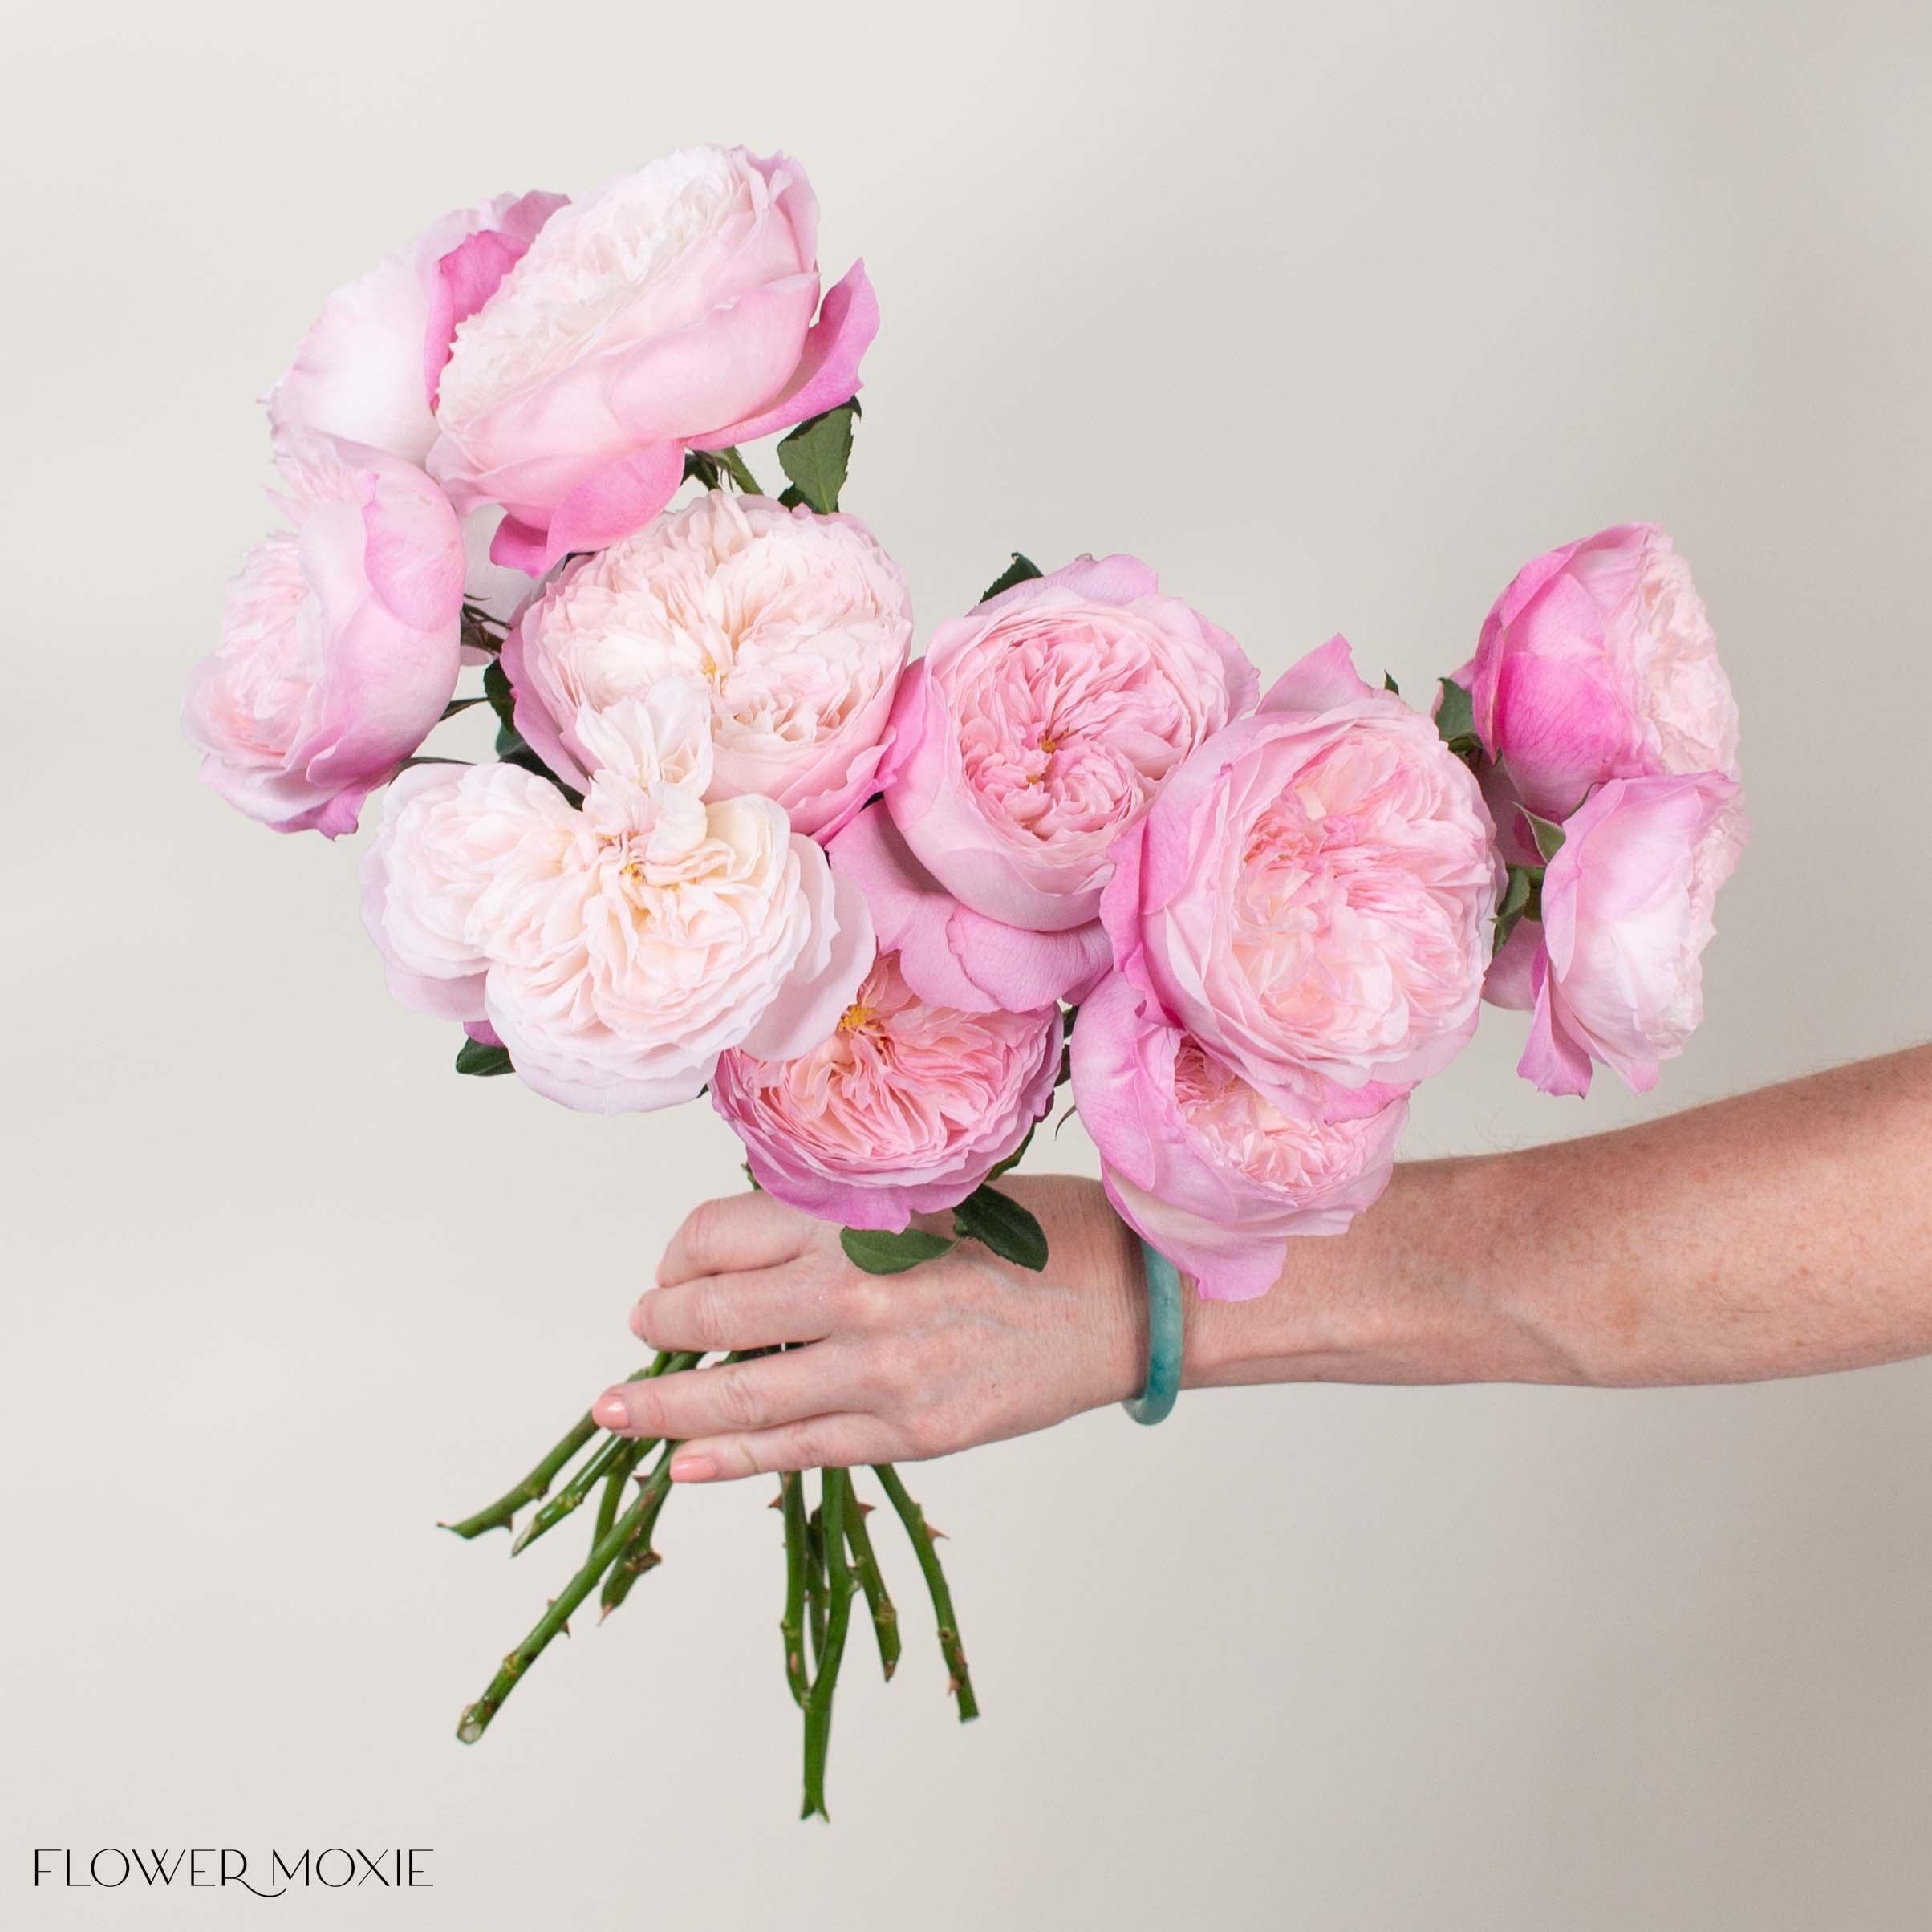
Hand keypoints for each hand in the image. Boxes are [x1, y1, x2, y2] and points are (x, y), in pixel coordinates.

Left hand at [590, 1175, 1146, 1481]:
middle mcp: (860, 1289)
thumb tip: (753, 1265)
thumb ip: (843, 1227)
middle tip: (643, 1334)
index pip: (719, 1234)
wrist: (1129, 1298)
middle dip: (659, 1327)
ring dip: (665, 1408)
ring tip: (619, 1414)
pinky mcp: (913, 1431)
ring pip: (740, 1398)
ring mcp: (883, 1369)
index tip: (676, 1270)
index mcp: (862, 1216)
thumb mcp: (932, 1197)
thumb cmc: (1038, 1236)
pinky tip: (685, 1465)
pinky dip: (732, 1459)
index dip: (680, 1256)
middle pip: (711, 1314)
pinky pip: (800, 1450)